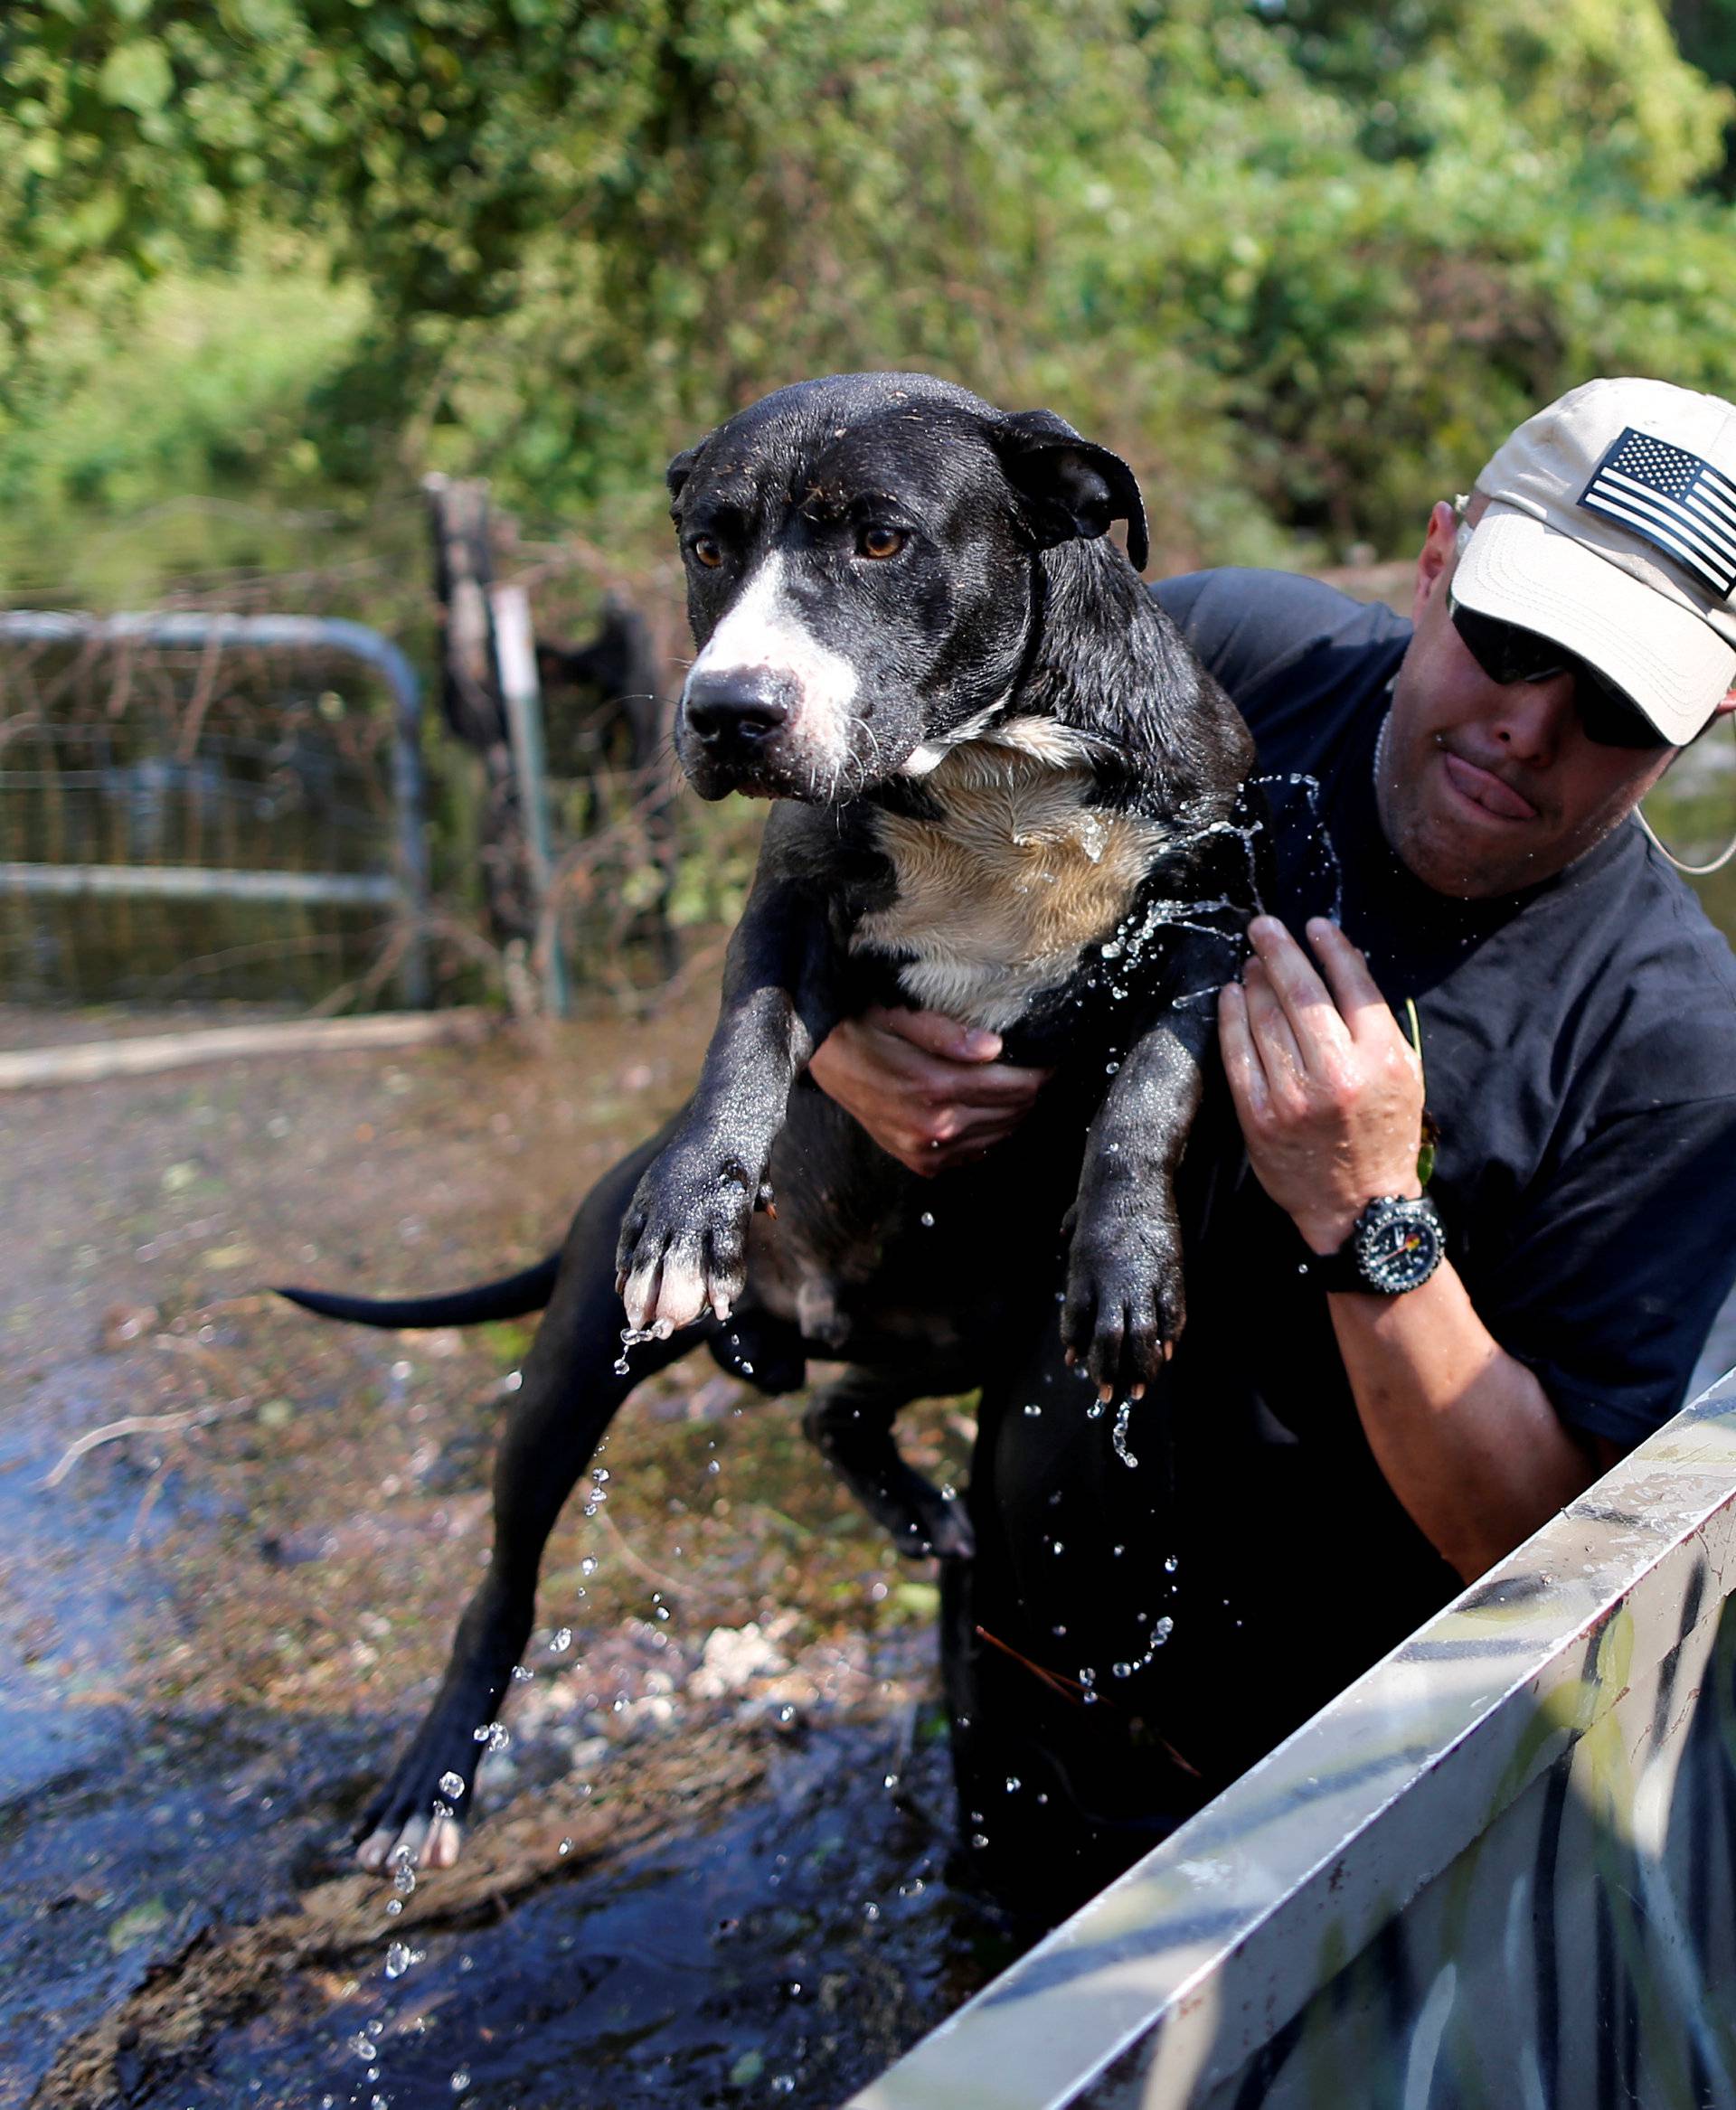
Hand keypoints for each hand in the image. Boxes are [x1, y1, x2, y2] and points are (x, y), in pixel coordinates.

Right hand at [807, 1007, 1051, 1175]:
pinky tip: (987, 1112)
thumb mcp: (902, 1015)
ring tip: (1017, 1087)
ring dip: (1014, 1113)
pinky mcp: (919, 1163)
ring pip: (999, 1137)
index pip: (1013, 1086)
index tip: (1052, 1057)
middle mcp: (933, 1126)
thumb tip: (995, 1049)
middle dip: (1031, 1091)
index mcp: (933, 1086)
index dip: (1040, 1071)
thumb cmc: (864, 1027)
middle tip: (1037, 1069)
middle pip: (1012, 1113)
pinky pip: (974, 1155)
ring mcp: (926, 1150)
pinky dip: (989, 1134)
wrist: (823, 1059)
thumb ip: (948, 1034)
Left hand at [1217, 916, 1424, 1253]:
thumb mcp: (1403, 1073)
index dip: (1330, 947)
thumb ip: (1376, 1020)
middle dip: (1279, 950)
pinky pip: (1238, 1054)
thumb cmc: (1383, 1131)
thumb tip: (1343, 960)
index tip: (1314, 926)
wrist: (1358, 1206)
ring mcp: (1293, 1096)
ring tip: (1252, 961)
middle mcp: (1337, 1074)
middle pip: (1301, 993)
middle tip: (1264, 926)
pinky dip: (1232, 1018)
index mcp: (1381, 1058)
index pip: (1352, 984)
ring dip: (1256, 980)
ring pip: (1265, 1018)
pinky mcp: (1259, 1116)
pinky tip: (1233, 996)